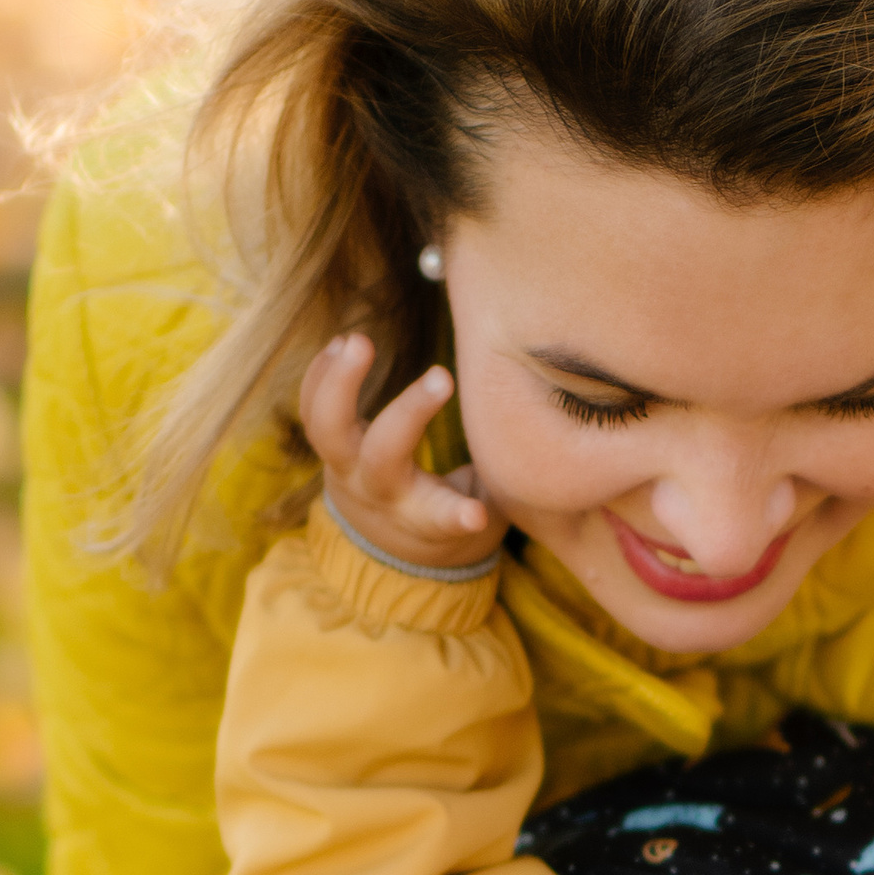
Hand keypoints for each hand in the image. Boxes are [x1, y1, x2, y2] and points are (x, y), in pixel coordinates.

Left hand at [301, 331, 503, 579]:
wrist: (387, 533)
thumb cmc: (449, 507)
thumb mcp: (486, 502)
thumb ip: (507, 474)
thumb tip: (562, 441)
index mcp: (424, 516)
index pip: (443, 517)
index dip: (459, 517)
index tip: (476, 515)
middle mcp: (380, 492)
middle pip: (383, 459)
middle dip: (409, 416)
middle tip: (443, 376)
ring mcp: (346, 469)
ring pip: (327, 431)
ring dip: (339, 383)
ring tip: (359, 341)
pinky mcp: (327, 447)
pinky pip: (311, 410)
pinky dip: (321, 374)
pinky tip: (340, 343)